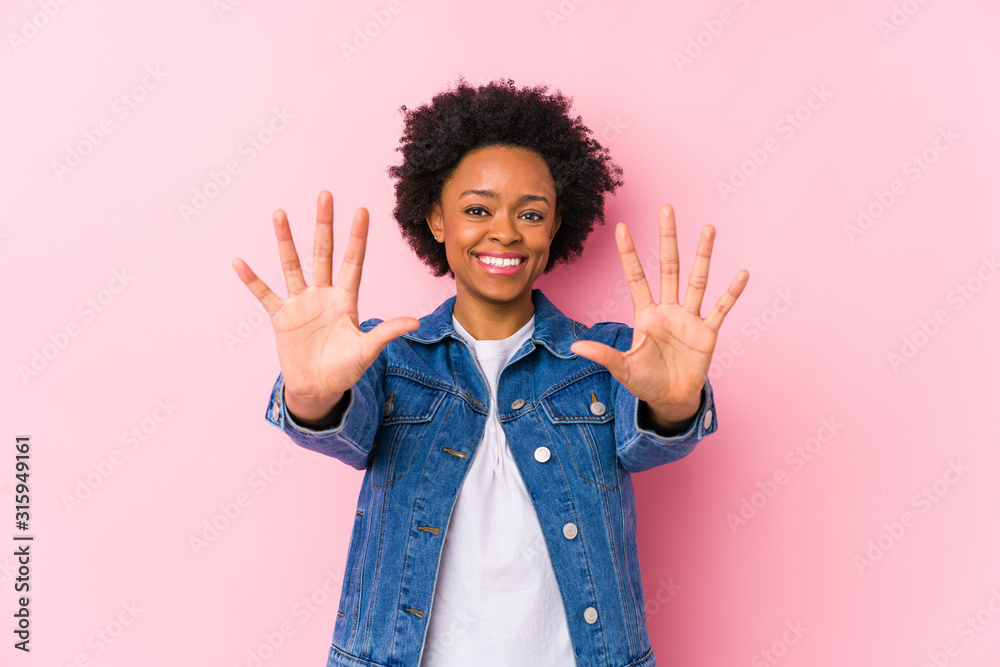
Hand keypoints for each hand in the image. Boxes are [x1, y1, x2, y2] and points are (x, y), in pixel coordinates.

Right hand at [232, 191, 419, 417]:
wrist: (318, 389)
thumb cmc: (345, 369)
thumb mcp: (367, 351)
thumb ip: (386, 333)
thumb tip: (415, 322)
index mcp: (346, 300)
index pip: (354, 262)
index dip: (358, 238)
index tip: (362, 211)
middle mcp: (323, 294)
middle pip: (323, 253)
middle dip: (324, 225)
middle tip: (325, 195)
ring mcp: (301, 303)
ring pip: (292, 265)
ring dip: (285, 241)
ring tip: (280, 214)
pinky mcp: (281, 317)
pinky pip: (264, 295)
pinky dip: (252, 280)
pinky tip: (239, 262)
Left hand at [569, 204, 748, 422]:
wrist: (671, 399)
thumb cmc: (645, 381)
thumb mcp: (623, 368)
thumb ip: (604, 355)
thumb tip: (576, 347)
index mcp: (645, 315)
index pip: (636, 277)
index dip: (629, 253)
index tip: (621, 227)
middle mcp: (668, 309)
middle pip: (668, 267)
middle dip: (667, 239)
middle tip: (666, 209)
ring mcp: (689, 318)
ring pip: (696, 280)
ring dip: (703, 255)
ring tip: (708, 228)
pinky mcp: (707, 332)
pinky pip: (721, 309)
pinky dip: (731, 293)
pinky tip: (742, 274)